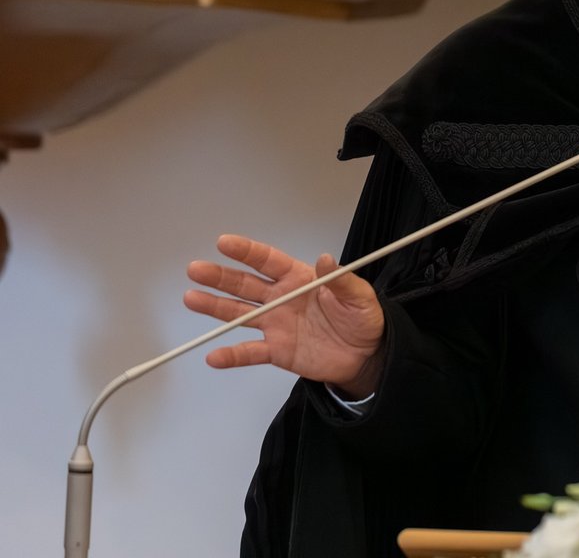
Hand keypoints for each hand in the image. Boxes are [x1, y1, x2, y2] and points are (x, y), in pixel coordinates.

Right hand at [183, 234, 385, 395]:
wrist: (367, 355)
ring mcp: (277, 325)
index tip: (224, 243)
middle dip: (220, 277)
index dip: (247, 252)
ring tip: (192, 299)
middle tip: (195, 269)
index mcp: (300, 279)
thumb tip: (325, 259)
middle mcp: (282, 299)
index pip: (268, 261)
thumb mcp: (359, 296)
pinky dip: (232, 355)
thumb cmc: (363, 319)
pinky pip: (250, 352)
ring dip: (215, 307)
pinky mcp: (278, 350)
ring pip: (240, 314)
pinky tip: (213, 356)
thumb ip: (340, 280)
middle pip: (245, 285)